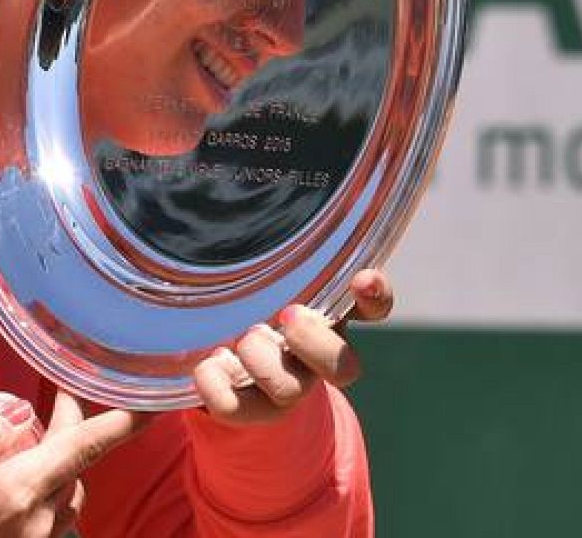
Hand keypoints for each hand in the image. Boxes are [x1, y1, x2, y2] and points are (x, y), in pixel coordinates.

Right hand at [0, 390, 147, 536]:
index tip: (148, 402)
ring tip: (34, 441)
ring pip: (65, 496)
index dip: (119, 423)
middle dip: (73, 432)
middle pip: (73, 468)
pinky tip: (14, 484)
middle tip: (58, 400)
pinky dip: (42, 494)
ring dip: (59, 465)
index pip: (81, 449)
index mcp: (12, 493)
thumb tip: (16, 419)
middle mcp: (33, 525)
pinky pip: (47, 521)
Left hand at [192, 268, 394, 426]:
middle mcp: (314, 357)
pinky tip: (207, 366)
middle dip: (315, 342)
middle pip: (344, 367)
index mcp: (328, 317)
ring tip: (242, 340)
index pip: (372, 307)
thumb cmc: (250, 302)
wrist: (230, 370)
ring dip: (263, 362)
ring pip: (290, 389)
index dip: (374, 297)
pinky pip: (235, 408)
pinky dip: (216, 385)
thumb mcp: (262, 273)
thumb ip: (266, 248)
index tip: (364, 278)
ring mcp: (284, 387)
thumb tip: (236, 171)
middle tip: (288, 316)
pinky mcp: (248, 409)